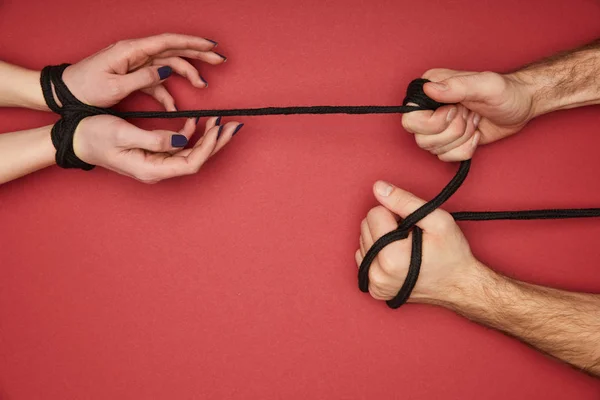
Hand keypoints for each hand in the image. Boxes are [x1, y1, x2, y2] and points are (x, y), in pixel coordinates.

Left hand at [62, 33, 225, 109]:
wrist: (65, 93)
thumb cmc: (85, 88)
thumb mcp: (114, 87)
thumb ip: (143, 78)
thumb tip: (167, 71)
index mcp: (130, 51)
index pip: (167, 42)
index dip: (192, 43)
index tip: (211, 46)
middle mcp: (136, 54)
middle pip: (173, 49)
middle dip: (198, 53)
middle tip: (219, 59)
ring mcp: (136, 64)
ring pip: (168, 65)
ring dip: (187, 74)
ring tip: (203, 85)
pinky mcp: (134, 76)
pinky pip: (156, 82)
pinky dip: (168, 93)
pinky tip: (176, 106)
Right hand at [73, 116, 242, 182]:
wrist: (75, 140)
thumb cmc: (94, 136)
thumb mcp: (122, 134)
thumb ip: (153, 139)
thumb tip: (183, 139)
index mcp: (152, 169)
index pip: (191, 162)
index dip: (209, 146)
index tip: (219, 126)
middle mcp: (158, 170)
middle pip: (197, 160)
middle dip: (217, 143)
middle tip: (234, 125)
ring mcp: (157, 164)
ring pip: (192, 154)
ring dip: (209, 139)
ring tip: (222, 122)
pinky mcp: (154, 155)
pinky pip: (180, 149)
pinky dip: (192, 135)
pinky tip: (197, 122)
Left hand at [355, 180, 479, 302]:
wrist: (459, 286)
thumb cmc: (452, 254)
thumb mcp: (437, 220)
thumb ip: (404, 201)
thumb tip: (378, 188)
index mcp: (391, 256)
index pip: (374, 213)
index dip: (395, 213)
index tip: (411, 225)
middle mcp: (378, 273)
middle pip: (366, 226)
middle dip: (386, 225)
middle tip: (410, 235)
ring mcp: (376, 283)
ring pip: (363, 241)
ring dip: (381, 238)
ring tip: (405, 247)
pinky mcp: (375, 289)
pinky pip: (363, 258)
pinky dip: (377, 253)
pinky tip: (396, 257)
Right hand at [402, 69, 534, 160]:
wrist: (521, 106)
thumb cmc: (506, 92)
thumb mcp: (485, 85)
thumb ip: (457, 86)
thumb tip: (429, 88)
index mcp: (430, 89)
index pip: (409, 118)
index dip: (432, 122)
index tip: (455, 111)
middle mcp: (429, 109)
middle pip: (420, 138)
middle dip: (452, 132)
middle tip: (469, 116)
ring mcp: (437, 127)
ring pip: (432, 150)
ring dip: (460, 139)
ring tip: (474, 122)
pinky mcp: (447, 142)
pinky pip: (445, 158)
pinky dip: (464, 150)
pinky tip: (475, 135)